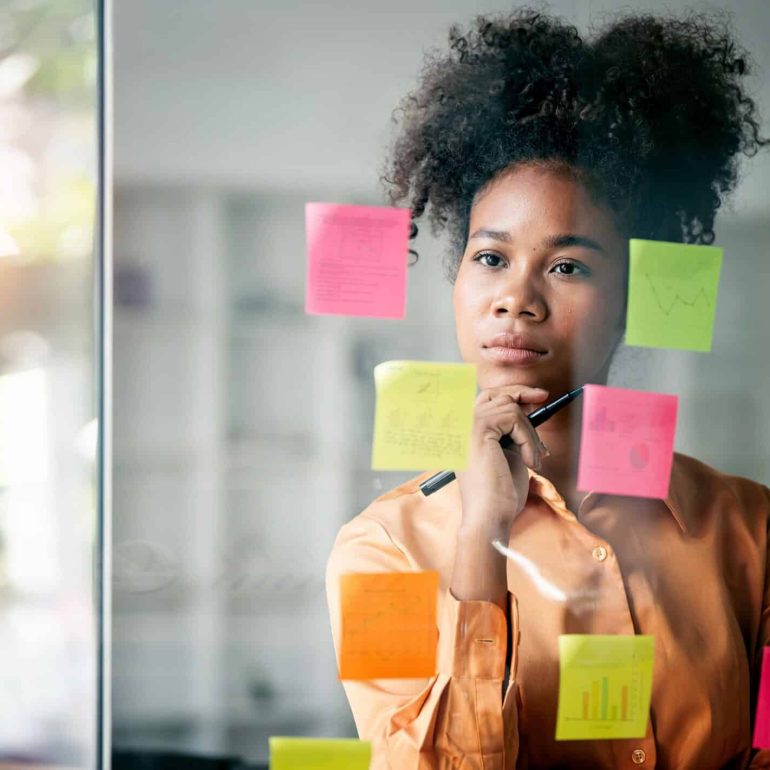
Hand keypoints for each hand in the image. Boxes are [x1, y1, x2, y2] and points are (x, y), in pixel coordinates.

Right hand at [455, 385, 549, 536]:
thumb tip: (527, 407)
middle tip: (542, 398)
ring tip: (533, 458)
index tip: (535, 396)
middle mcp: (459, 426)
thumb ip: (510, 431)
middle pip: (493, 394)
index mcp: (463, 433)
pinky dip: (529, 440)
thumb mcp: (507, 453)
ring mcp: (466, 426)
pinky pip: (514, 419)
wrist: (489, 517)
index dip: (511, 394)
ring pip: (510, 408)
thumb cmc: (498, 494)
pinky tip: (530, 462)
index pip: (486, 400)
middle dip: (521, 393)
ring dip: (530, 433)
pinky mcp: (478, 430)